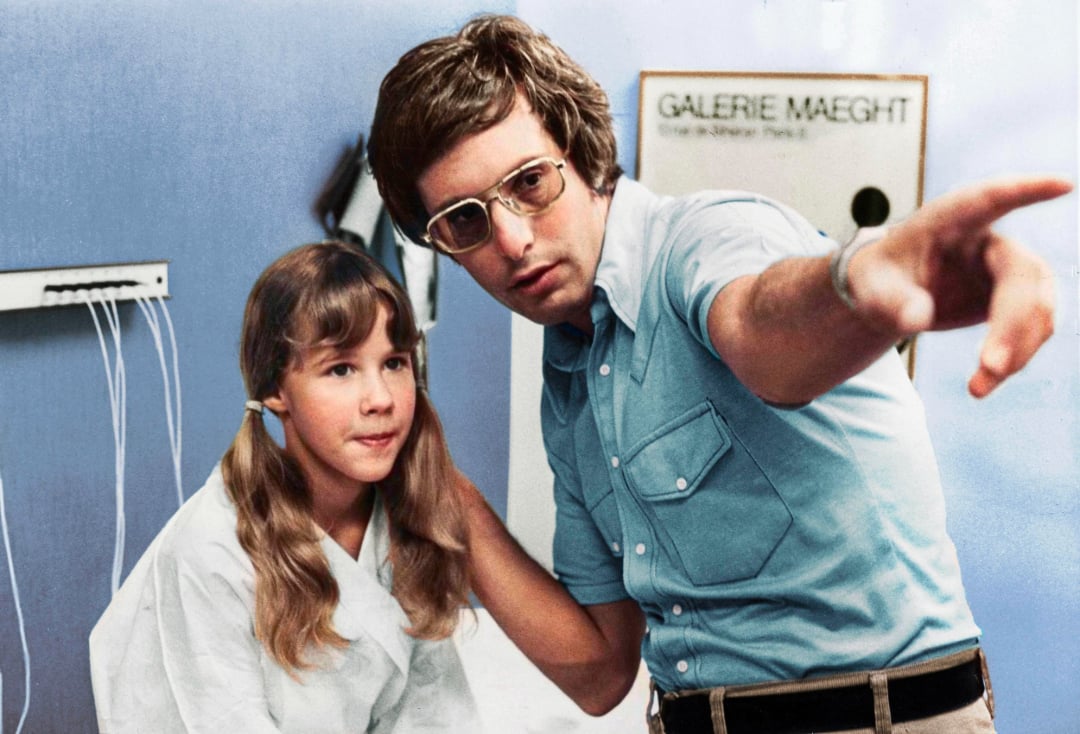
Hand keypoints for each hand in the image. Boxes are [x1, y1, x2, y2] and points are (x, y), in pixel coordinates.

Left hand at [846, 176, 1071, 396]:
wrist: (888, 294)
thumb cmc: (877, 279)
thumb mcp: (870, 289)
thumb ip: (889, 301)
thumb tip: (916, 319)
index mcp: (949, 221)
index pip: (991, 198)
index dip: (1027, 190)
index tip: (1064, 184)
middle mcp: (987, 239)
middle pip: (1021, 274)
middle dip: (1012, 323)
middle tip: (990, 367)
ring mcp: (1007, 267)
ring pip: (1038, 304)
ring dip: (1017, 349)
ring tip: (977, 387)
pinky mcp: (1016, 296)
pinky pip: (1034, 326)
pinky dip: (1015, 356)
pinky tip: (986, 380)